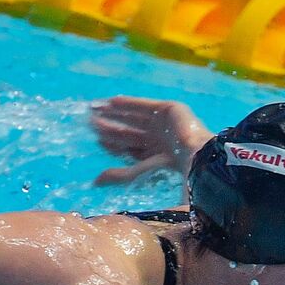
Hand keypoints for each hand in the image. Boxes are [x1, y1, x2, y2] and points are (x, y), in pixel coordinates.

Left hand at [89, 96, 213, 185]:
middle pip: (129, 132)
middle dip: (110, 126)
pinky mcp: (169, 109)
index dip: (112, 143)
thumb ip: (117, 176)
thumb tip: (95, 183)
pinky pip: (144, 104)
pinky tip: (112, 102)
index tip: (97, 139)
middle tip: (90, 121)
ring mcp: (164, 124)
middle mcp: (159, 139)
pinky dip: (128, 103)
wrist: (193, 154)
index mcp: (155, 156)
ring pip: (134, 117)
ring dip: (115, 113)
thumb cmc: (166, 169)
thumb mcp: (136, 173)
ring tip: (96, 108)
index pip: (128, 148)